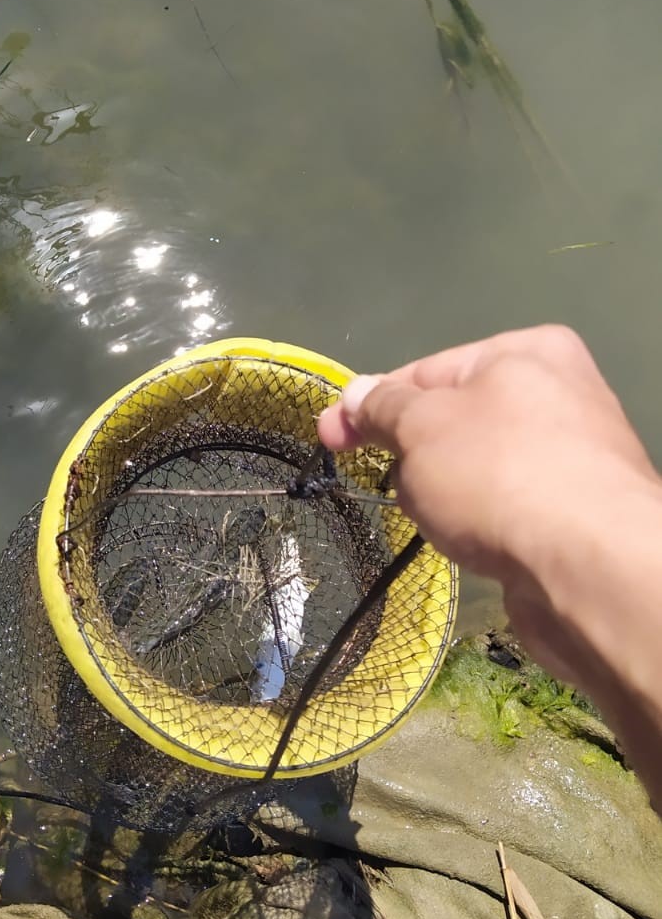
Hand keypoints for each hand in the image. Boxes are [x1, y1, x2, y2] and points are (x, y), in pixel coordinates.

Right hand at [318, 326, 659, 686]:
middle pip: (456, 420)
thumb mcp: (420, 427)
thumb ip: (383, 408)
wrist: (589, 567)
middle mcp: (561, 393)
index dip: (373, 404)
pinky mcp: (580, 514)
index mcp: (529, 351)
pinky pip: (508, 509)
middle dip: (415, 455)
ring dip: (447, 495)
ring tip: (443, 523)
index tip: (330, 439)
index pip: (428, 369)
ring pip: (479, 469)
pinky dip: (483, 525)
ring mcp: (576, 456)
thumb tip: (355, 395)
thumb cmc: (497, 474)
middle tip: (398, 487)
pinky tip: (475, 547)